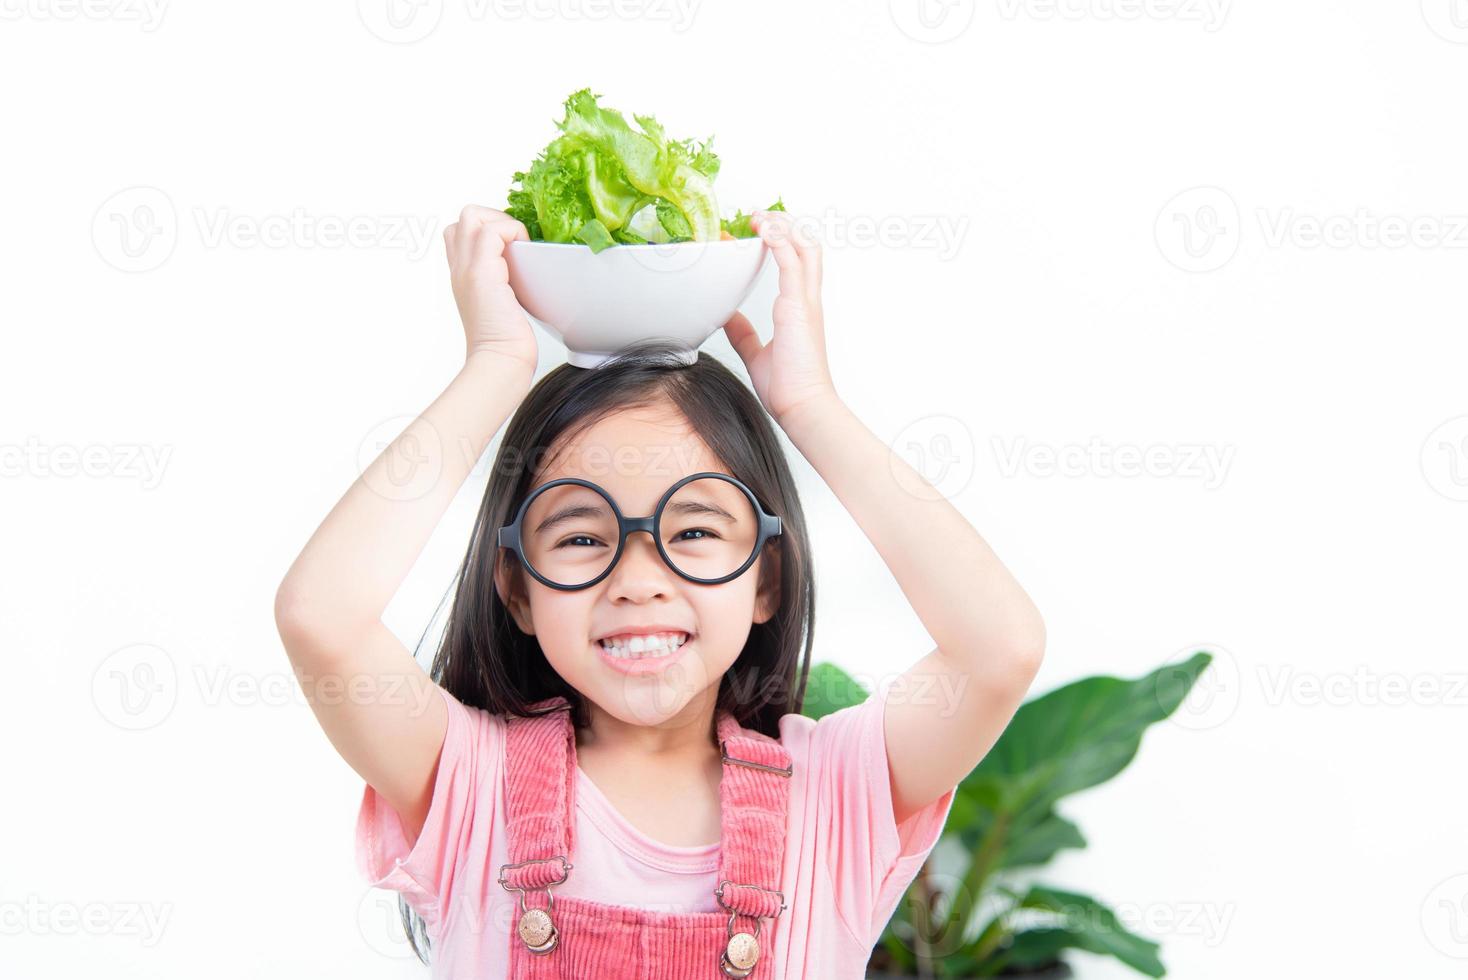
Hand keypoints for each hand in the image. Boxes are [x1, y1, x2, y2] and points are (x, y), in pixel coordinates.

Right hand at [444, 205, 537, 371]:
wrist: (502, 360)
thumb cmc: (507, 342)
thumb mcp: (502, 304)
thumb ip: (504, 282)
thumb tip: (525, 266)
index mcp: (463, 275)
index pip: (462, 232)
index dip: (490, 230)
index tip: (512, 249)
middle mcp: (460, 268)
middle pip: (465, 216)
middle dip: (495, 219)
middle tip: (515, 244)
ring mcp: (467, 267)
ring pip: (473, 214)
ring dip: (502, 222)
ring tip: (518, 247)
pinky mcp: (481, 272)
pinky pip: (493, 230)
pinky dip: (512, 232)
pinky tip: (523, 255)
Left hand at [722, 210, 837, 425]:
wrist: (802, 406)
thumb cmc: (787, 386)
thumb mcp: (756, 352)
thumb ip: (743, 332)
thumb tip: (727, 316)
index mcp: (800, 308)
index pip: (796, 262)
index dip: (778, 242)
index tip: (754, 232)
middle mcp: (806, 299)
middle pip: (806, 246)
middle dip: (785, 224)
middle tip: (759, 214)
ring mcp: (805, 301)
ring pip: (803, 246)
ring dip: (781, 225)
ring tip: (759, 215)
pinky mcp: (798, 306)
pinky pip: (791, 262)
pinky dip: (778, 240)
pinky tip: (764, 230)